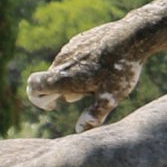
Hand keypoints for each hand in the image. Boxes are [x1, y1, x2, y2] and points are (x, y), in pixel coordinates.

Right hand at [25, 21, 141, 130]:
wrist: (133, 36)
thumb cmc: (121, 69)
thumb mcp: (110, 98)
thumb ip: (93, 116)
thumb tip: (79, 130)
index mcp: (64, 77)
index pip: (33, 86)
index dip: (37, 99)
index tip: (54, 104)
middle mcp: (62, 61)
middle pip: (50, 80)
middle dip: (62, 91)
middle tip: (87, 94)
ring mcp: (70, 47)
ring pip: (62, 68)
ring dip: (71, 78)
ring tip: (97, 81)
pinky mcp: (81, 39)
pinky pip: (73, 56)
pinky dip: (79, 65)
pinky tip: (101, 66)